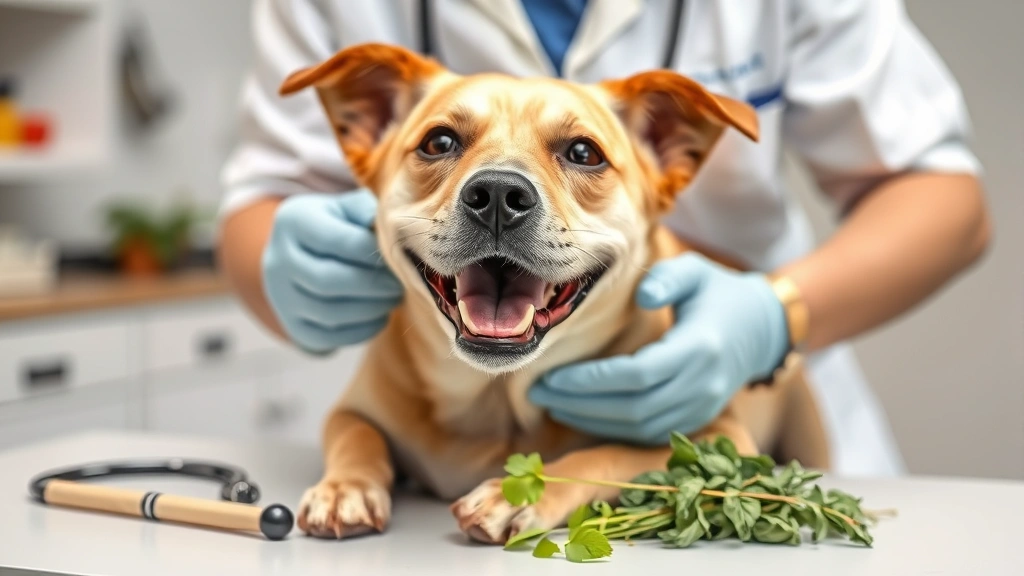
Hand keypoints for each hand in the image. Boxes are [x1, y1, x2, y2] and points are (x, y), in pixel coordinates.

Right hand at [262, 190, 401, 353]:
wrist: (301, 256)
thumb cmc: (334, 225)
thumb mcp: (346, 207)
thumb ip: (366, 211)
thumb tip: (389, 229)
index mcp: (293, 222)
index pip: (335, 240)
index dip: (371, 253)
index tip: (396, 257)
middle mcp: (278, 261)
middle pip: (328, 280)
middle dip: (372, 285)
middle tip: (399, 284)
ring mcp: (282, 298)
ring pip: (328, 313)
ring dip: (370, 309)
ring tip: (393, 299)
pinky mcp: (294, 327)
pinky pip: (328, 338)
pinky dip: (361, 330)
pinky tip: (379, 316)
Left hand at [529, 253, 789, 443]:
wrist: (760, 329)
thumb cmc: (716, 293)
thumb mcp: (695, 271)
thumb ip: (667, 278)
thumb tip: (643, 295)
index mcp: (700, 347)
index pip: (637, 375)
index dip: (591, 381)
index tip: (552, 377)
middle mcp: (703, 385)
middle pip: (632, 407)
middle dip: (580, 404)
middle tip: (538, 392)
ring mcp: (702, 407)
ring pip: (638, 427)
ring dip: (591, 420)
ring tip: (552, 403)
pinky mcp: (697, 419)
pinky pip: (649, 434)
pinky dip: (612, 429)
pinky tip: (582, 414)